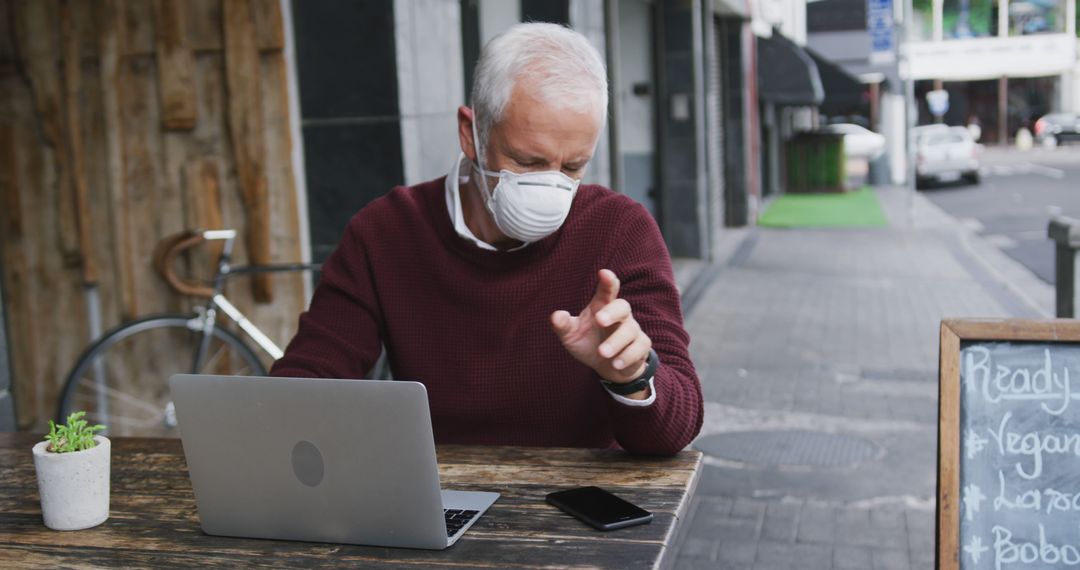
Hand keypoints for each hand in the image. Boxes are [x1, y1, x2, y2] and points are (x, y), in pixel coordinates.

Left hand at [551, 269, 652, 395]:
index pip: (607, 290)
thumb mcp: (571, 335)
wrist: (608, 367)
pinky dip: (628, 356)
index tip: (604, 273)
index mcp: (602, 306)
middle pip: (622, 306)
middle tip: (599, 320)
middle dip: (612, 312)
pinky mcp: (641, 345)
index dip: (608, 281)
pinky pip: (639, 347)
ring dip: (616, 342)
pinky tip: (616, 364)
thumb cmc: (588, 343)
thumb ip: (563, 325)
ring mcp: (632, 329)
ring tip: (603, 353)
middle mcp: (620, 315)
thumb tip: (555, 316)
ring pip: (630, 330)